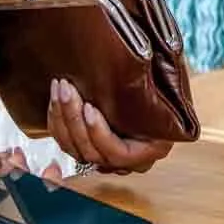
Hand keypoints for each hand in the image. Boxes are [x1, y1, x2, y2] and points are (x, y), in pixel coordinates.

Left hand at [47, 79, 173, 174]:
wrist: (151, 83)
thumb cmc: (164, 85)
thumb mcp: (168, 83)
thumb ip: (157, 84)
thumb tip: (144, 65)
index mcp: (152, 147)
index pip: (119, 153)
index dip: (100, 134)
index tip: (89, 107)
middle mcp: (129, 159)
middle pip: (92, 152)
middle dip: (74, 119)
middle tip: (68, 89)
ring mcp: (105, 154)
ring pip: (74, 148)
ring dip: (62, 118)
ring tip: (60, 88)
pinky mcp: (87, 145)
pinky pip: (66, 141)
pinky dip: (56, 121)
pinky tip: (55, 96)